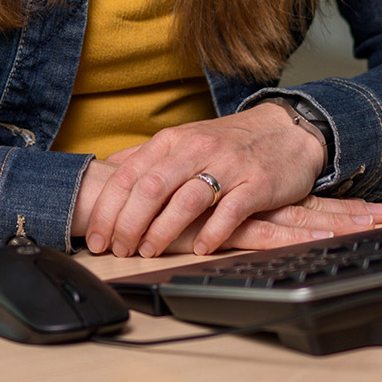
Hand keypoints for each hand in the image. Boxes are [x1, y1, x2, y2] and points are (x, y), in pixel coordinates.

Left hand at [76, 105, 378, 257]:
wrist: (285, 129)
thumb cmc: (226, 141)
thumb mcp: (182, 140)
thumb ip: (146, 156)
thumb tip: (105, 169)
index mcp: (171, 140)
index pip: (129, 175)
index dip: (108, 208)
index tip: (96, 236)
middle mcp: (195, 150)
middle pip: (152, 188)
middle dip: (128, 223)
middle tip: (116, 249)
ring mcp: (227, 166)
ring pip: (186, 199)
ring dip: (163, 230)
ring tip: (148, 252)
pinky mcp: (256, 184)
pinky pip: (230, 210)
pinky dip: (212, 232)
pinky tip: (199, 249)